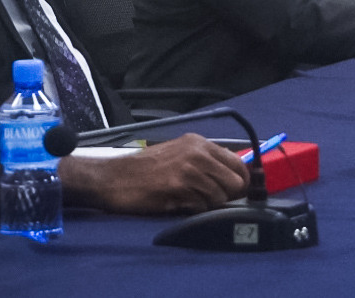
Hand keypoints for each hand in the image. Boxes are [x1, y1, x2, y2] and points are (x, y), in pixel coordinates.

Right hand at [63, 133, 248, 213]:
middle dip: (228, 197)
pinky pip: (202, 207)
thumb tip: (234, 180)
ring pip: (220, 198)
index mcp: (200, 143)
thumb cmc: (146, 169)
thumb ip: (205, 162)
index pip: (239, 164)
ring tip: (190, 202)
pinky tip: (179, 205)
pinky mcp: (178, 188)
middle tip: (211, 202)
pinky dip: (195, 211)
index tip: (235, 194)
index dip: (241, 183)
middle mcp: (198, 152)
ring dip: (209, 206)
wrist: (113, 177)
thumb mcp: (179, 154)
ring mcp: (189, 169)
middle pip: (235, 182)